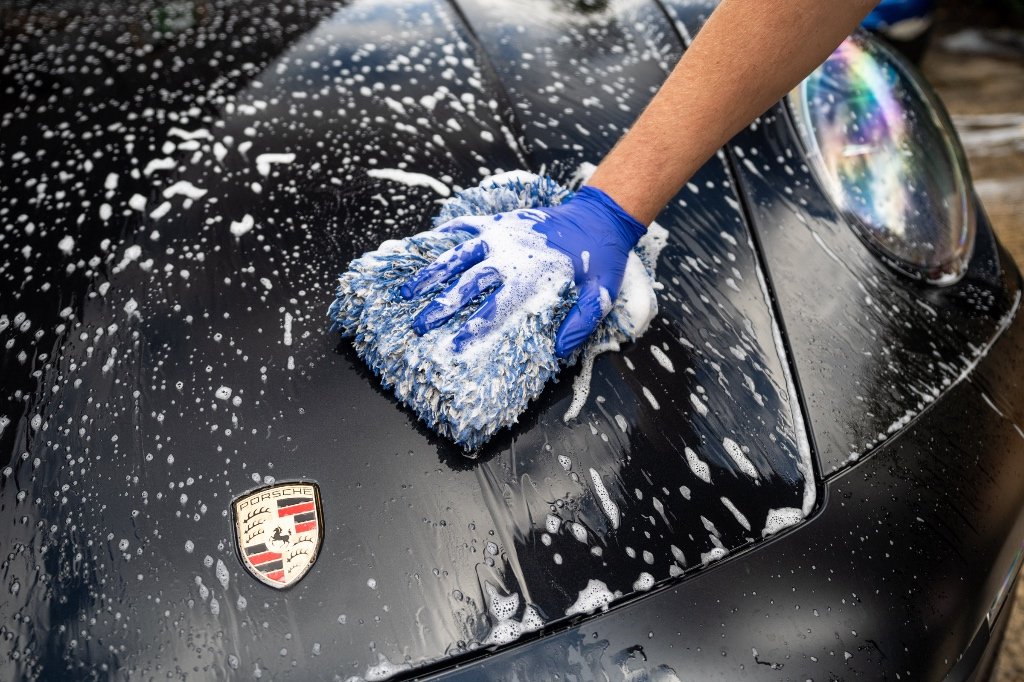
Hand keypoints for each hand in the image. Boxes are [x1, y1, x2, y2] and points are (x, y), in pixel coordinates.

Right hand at [400, 186, 646, 357]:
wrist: (598, 216)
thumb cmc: (600, 259)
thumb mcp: (600, 294)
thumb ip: (580, 323)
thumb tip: (556, 350)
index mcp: (531, 276)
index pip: (495, 308)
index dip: (473, 329)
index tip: (453, 347)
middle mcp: (509, 255)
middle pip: (467, 284)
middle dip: (441, 306)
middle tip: (419, 325)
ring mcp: (501, 235)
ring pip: (458, 255)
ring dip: (431, 273)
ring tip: (408, 290)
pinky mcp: (500, 222)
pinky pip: (466, 225)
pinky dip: (446, 233)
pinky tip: (425, 244)